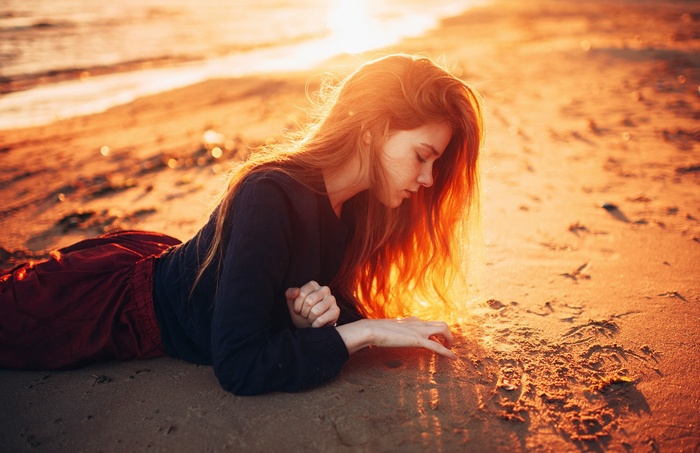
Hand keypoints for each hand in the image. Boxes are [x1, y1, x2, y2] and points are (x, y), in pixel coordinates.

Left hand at [285, 280, 339, 328]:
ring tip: (311, 318)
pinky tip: (316, 324)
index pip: (301, 293)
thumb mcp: (292, 303)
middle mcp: (324, 289)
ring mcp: (332, 299)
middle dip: (304, 312)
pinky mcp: (336, 310)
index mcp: (313, 284)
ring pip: (315, 311)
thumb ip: (290, 294)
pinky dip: (315, 325)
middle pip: (309, 302)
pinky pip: (321, 319)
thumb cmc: (302, 313)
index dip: (297, 305)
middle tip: (306, 315)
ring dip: (310, 319)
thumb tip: (295, 291)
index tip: (298, 310)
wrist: (311, 327)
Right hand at [335, 318, 456, 359]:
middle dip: (447, 334)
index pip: (427, 323)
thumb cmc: (375, 330)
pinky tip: (454, 358)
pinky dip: (447, 352)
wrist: (372, 330)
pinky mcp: (417, 340)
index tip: (436, 339)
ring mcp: (418, 331)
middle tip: (448, 345)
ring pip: (443, 329)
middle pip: (440, 324)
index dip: (434, 332)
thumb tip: (386, 335)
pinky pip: (437, 346)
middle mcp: (417, 323)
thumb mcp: (386, 329)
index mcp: (410, 321)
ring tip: (450, 350)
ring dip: (450, 340)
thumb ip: (392, 331)